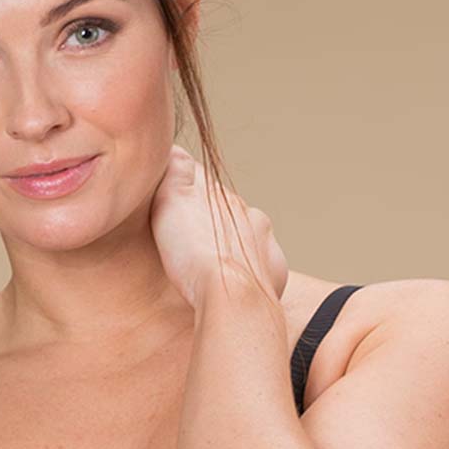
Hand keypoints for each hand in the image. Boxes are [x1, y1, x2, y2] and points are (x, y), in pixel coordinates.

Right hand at [148, 144, 288, 311]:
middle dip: (215, 225)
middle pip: (231, 216)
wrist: (232, 300)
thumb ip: (175, 173)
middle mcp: (252, 217)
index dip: (189, 195)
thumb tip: (175, 148)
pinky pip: (262, 270)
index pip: (207, 188)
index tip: (177, 205)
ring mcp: (267, 246)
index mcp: (226, 199)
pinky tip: (233, 286)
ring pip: (249, 241)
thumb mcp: (172, 204)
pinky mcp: (275, 274)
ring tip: (211, 269)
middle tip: (192, 244)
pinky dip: (249, 274)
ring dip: (233, 250)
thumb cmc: (196, 255)